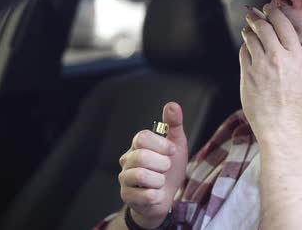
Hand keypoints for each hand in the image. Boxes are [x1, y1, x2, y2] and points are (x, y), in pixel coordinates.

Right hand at [118, 102, 188, 227]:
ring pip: (140, 175)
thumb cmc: (170, 169)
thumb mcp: (177, 145)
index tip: (172, 151)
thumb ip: (174, 124)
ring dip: (159, 180)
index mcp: (138, 145)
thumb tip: (172, 104)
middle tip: (166, 168)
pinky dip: (157, 195)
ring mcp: (124, 178)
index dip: (162, 145)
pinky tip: (157, 194)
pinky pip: (144, 195)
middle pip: (141, 156)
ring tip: (161, 182)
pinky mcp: (126, 196)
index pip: (142, 137)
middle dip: (162, 164)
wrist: (166, 197)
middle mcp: (127, 160)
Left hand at [239, 3, 301, 139]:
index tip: (270, 8)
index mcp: (295, 56)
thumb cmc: (300, 106)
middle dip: (257, 16)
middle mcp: (277, 57)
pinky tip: (246, 45)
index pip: (283, 25)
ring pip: (250, 38)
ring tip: (248, 27)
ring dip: (248, 29)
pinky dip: (244, 46)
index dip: (274, 13)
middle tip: (253, 12)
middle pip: (263, 27)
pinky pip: (243, 53)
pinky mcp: (247, 76)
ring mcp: (260, 66)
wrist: (281, 127)